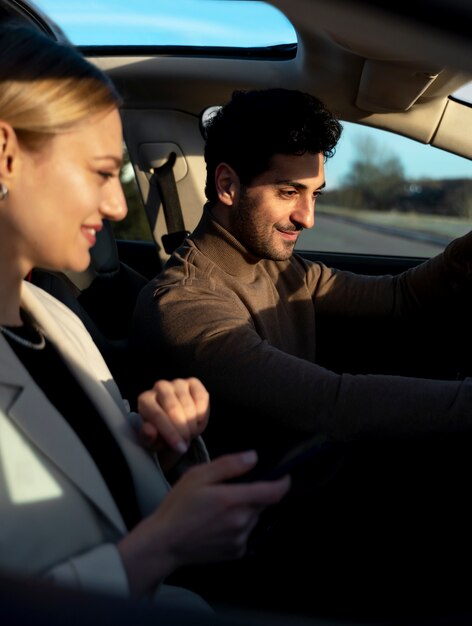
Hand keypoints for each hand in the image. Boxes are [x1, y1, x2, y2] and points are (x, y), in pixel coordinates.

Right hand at [118, 451, 290, 596]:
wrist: (164, 543)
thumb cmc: (178, 506)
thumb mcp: (198, 476)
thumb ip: (229, 465)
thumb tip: (254, 457)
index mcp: (234, 500)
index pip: (274, 492)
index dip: (283, 482)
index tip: (284, 475)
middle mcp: (242, 521)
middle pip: (263, 503)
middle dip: (255, 493)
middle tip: (231, 489)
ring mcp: (240, 539)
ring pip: (254, 517)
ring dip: (246, 509)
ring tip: (220, 508)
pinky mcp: (236, 552)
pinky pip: (246, 533)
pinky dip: (239, 525)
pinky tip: (218, 523)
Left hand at [137, 378, 209, 459]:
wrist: (174, 426)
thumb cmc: (160, 434)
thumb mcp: (152, 441)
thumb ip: (148, 437)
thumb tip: (149, 430)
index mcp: (145, 400)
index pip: (157, 415)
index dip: (170, 433)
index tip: (180, 448)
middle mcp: (160, 387)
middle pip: (173, 408)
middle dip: (183, 430)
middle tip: (186, 443)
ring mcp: (177, 383)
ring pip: (188, 405)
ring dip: (193, 425)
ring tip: (190, 434)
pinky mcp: (193, 382)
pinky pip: (201, 398)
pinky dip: (202, 414)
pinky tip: (197, 422)